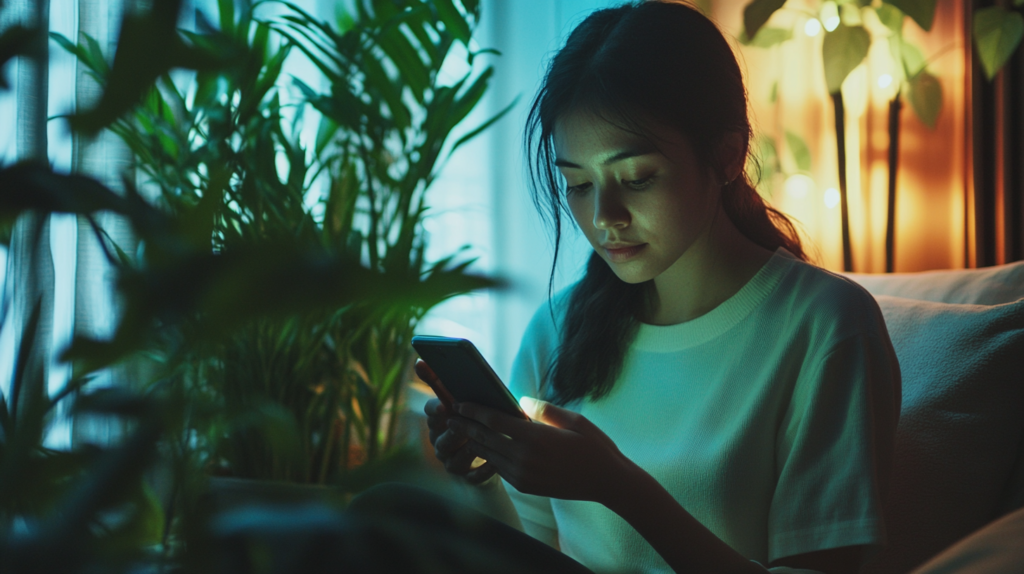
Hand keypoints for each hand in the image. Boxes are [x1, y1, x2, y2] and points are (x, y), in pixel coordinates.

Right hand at [417, 360, 496, 483]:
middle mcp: (439, 440)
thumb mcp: (465, 398)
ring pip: (454, 456)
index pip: (430, 411)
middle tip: (465, 424)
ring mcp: (451, 460)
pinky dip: (482, 470)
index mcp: (438, 419)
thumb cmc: (475, 417)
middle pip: (441, 435)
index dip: (435, 409)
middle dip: (454, 428)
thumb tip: (421, 360)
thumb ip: (447, 382)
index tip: (444, 406)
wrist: (484, 451)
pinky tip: (494, 464)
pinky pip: (472, 476)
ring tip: (480, 443)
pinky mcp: (465, 476)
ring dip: (467, 449)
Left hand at [449, 398, 633, 502]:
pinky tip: (481, 448)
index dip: (474, 410)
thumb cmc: (594, 446)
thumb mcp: (574, 420)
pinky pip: (499, 468)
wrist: (607, 483)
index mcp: (535, 437)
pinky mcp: (525, 486)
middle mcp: (524, 457)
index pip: (494, 420)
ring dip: (472, 442)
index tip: (459, 402)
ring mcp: (523, 475)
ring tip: (458, 431)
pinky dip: (487, 456)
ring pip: (488, 455)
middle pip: (485, 438)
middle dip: (464, 426)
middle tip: (448, 415)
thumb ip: (543, 409)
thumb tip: (519, 401)